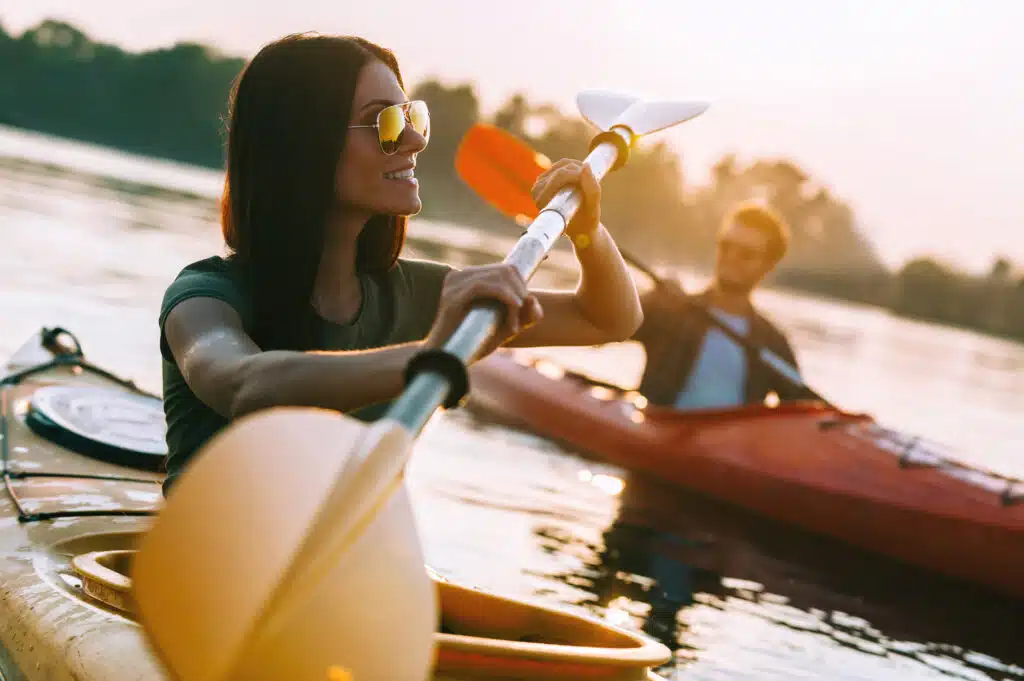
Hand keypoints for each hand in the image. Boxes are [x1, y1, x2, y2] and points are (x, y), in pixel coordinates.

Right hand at [425, 264, 543, 359]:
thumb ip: (523, 315)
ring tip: (513, 326)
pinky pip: (485, 287)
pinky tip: (514, 307)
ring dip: (514, 300)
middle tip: (519, 321)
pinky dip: (504, 296)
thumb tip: (534, 300)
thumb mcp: (505, 327)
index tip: (522, 311)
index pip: (506, 269)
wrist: (446, 360)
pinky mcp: (453, 296)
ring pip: (499, 277)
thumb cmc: (473, 344)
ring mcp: (455, 283)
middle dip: (520, 293)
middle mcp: (460, 275)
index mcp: (469, 278)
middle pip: (505, 270)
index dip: (522, 287)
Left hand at [531, 158, 599, 247]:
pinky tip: (583, 179)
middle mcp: (536, 191)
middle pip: (562, 169)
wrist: (580, 227)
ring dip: (579, 168)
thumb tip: (586, 166)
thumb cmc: (586, 221)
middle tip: (592, 182)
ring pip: (563, 164)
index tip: (591, 184)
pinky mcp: (546, 177)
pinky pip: (563, 163)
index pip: (560, 176)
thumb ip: (591, 188)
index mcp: (542, 201)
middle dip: (580, 171)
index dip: (579, 175)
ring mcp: (539, 183)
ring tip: (589, 182)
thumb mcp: (593, 207)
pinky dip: (576, 167)